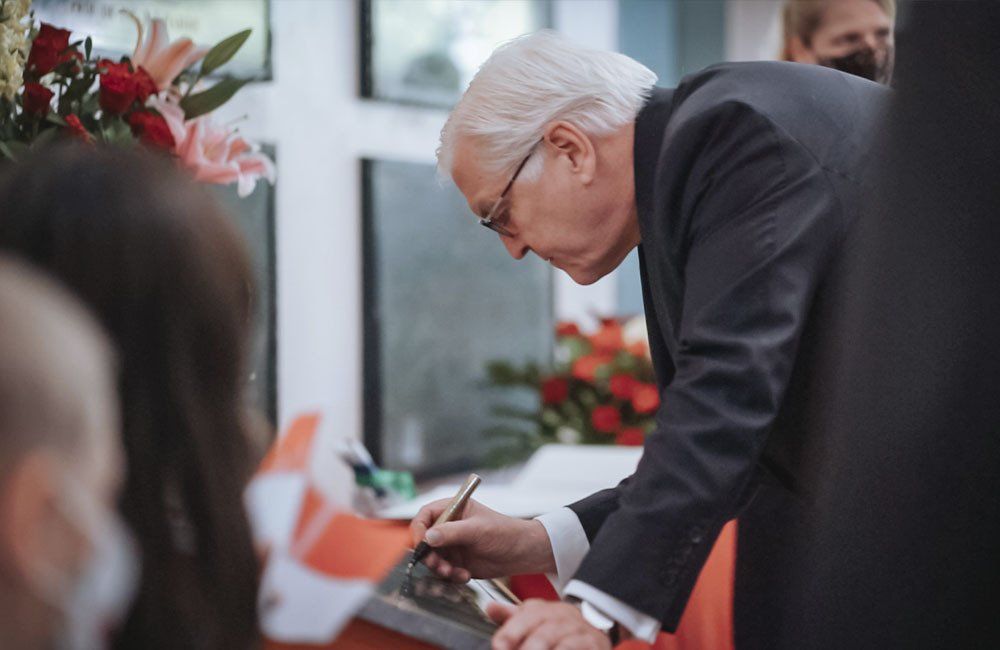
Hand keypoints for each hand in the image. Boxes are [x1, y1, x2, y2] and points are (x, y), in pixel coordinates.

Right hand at [409, 498, 554, 581]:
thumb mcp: (477, 530)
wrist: (522, 553)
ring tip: (453, 572)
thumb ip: (451, 532)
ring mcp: (452, 545)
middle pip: (424, 540)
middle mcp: (449, 527)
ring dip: (439, 568)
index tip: (422, 544)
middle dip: (429, 555)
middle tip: (438, 565)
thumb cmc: (503, 532)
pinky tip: (465, 575)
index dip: (419, 529)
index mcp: (452, 509)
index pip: (425, 516)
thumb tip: (428, 537)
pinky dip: (450, 576)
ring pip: (432, 559)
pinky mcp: (456, 562)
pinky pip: (444, 571)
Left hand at [487, 600, 611, 649]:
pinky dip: (565, 649)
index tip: (499, 645)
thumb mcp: (534, 623)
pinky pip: (579, 645)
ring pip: (561, 636)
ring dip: (543, 646)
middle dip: (528, 642)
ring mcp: (580, 629)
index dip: (512, 629)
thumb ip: (513, 619)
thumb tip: (490, 607)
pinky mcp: (595, 643)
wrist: (594, 635)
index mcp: (546, 610)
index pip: (528, 613)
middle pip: (544, 624)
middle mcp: (564, 616)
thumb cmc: (558, 633)